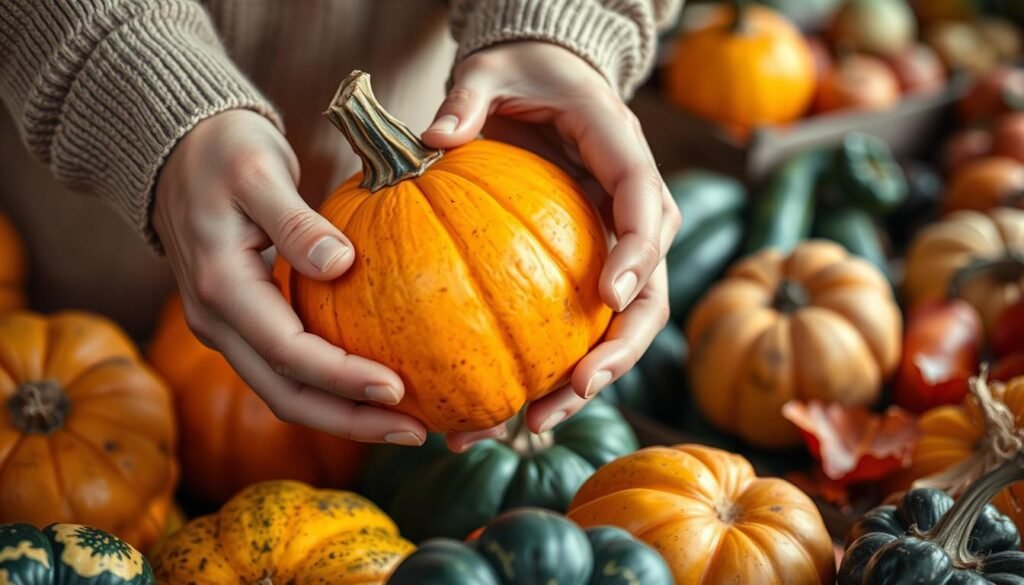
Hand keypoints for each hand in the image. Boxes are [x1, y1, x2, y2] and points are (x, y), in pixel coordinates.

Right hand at [153, 110, 425, 445]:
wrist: (172, 149)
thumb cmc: (220, 150)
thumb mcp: (258, 170)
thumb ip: (295, 221)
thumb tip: (340, 263)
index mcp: (221, 288)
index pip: (288, 353)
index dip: (343, 377)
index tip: (397, 389)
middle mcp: (218, 321)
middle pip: (286, 394)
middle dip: (350, 420)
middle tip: (413, 431)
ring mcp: (229, 327)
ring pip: (286, 390)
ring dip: (343, 412)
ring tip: (404, 422)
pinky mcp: (246, 322)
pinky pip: (291, 369)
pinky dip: (332, 387)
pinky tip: (376, 386)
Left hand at [423, 42, 679, 450]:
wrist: (548, 77)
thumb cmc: (525, 71)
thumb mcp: (493, 69)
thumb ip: (469, 96)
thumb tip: (433, 136)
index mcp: (623, 152)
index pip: (644, 207)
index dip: (635, 254)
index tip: (610, 298)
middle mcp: (632, 206)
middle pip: (649, 288)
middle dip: (621, 346)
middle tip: (577, 388)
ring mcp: (615, 241)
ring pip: (623, 322)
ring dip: (589, 376)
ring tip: (535, 421)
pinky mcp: (592, 263)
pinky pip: (583, 321)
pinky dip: (557, 365)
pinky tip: (511, 406)